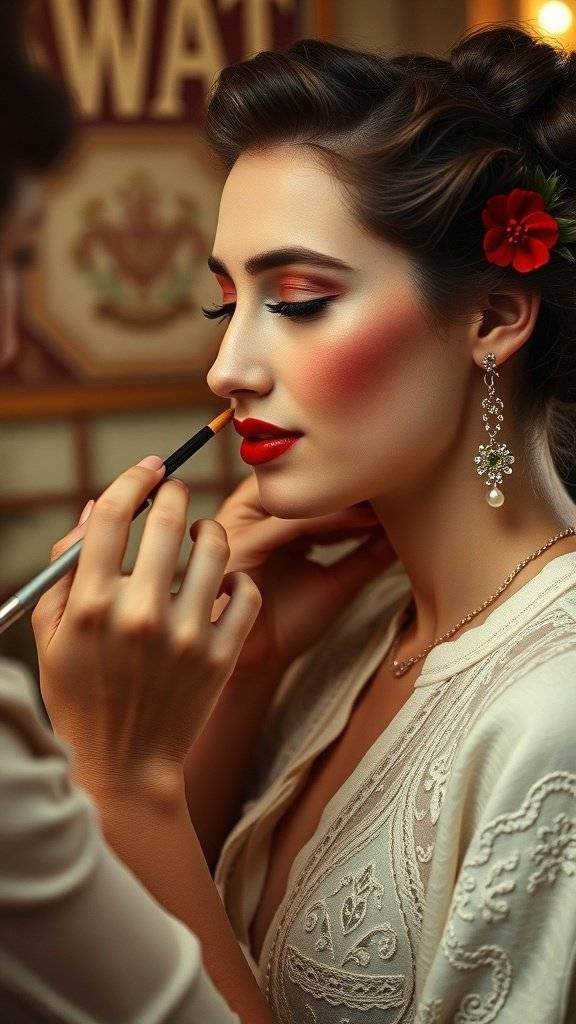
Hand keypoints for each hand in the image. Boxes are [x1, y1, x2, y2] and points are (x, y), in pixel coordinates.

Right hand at [31, 457, 261, 788]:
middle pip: (170, 521)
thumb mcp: (52, 635)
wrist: (124, 765)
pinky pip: (246, 593)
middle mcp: (140, 615)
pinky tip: (222, 584)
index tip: (150, 469)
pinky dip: (239, 580)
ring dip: (211, 531)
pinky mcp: (221, 657)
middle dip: (176, 493)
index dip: (134, 479)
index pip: (115, 515)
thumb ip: (66, 568)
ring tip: (202, 537)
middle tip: (176, 493)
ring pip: (216, 549)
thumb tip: (96, 507)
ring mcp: (186, 637)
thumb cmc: (81, 696)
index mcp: (91, 605)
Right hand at [208, 474, 395, 683]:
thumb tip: (408, 530)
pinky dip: (326, 519)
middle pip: (303, 480)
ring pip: (297, 497)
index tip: (403, 483)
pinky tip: (363, 520)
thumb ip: (366, 554)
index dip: (357, 483)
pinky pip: (287, 524)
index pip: (313, 484)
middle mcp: (251, 514)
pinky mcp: (237, 546)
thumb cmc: (287, 622)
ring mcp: (240, 525)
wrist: (255, 666)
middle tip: (400, 481)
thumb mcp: (338, 581)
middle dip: (351, 483)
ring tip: (386, 498)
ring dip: (343, 495)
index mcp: (270, 517)